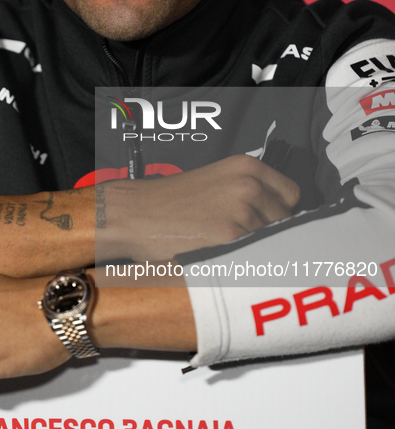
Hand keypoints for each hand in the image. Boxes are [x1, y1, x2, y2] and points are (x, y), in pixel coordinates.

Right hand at [99, 154, 299, 261]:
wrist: (136, 214)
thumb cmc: (172, 201)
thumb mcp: (217, 180)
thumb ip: (249, 190)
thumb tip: (279, 216)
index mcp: (247, 167)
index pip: (292, 195)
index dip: (280, 212)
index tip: (268, 223)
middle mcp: (249, 186)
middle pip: (286, 221)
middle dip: (269, 233)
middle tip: (242, 240)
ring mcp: (241, 212)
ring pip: (271, 242)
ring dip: (256, 250)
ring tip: (228, 250)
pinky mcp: (229, 238)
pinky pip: (254, 256)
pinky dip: (243, 262)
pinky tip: (225, 259)